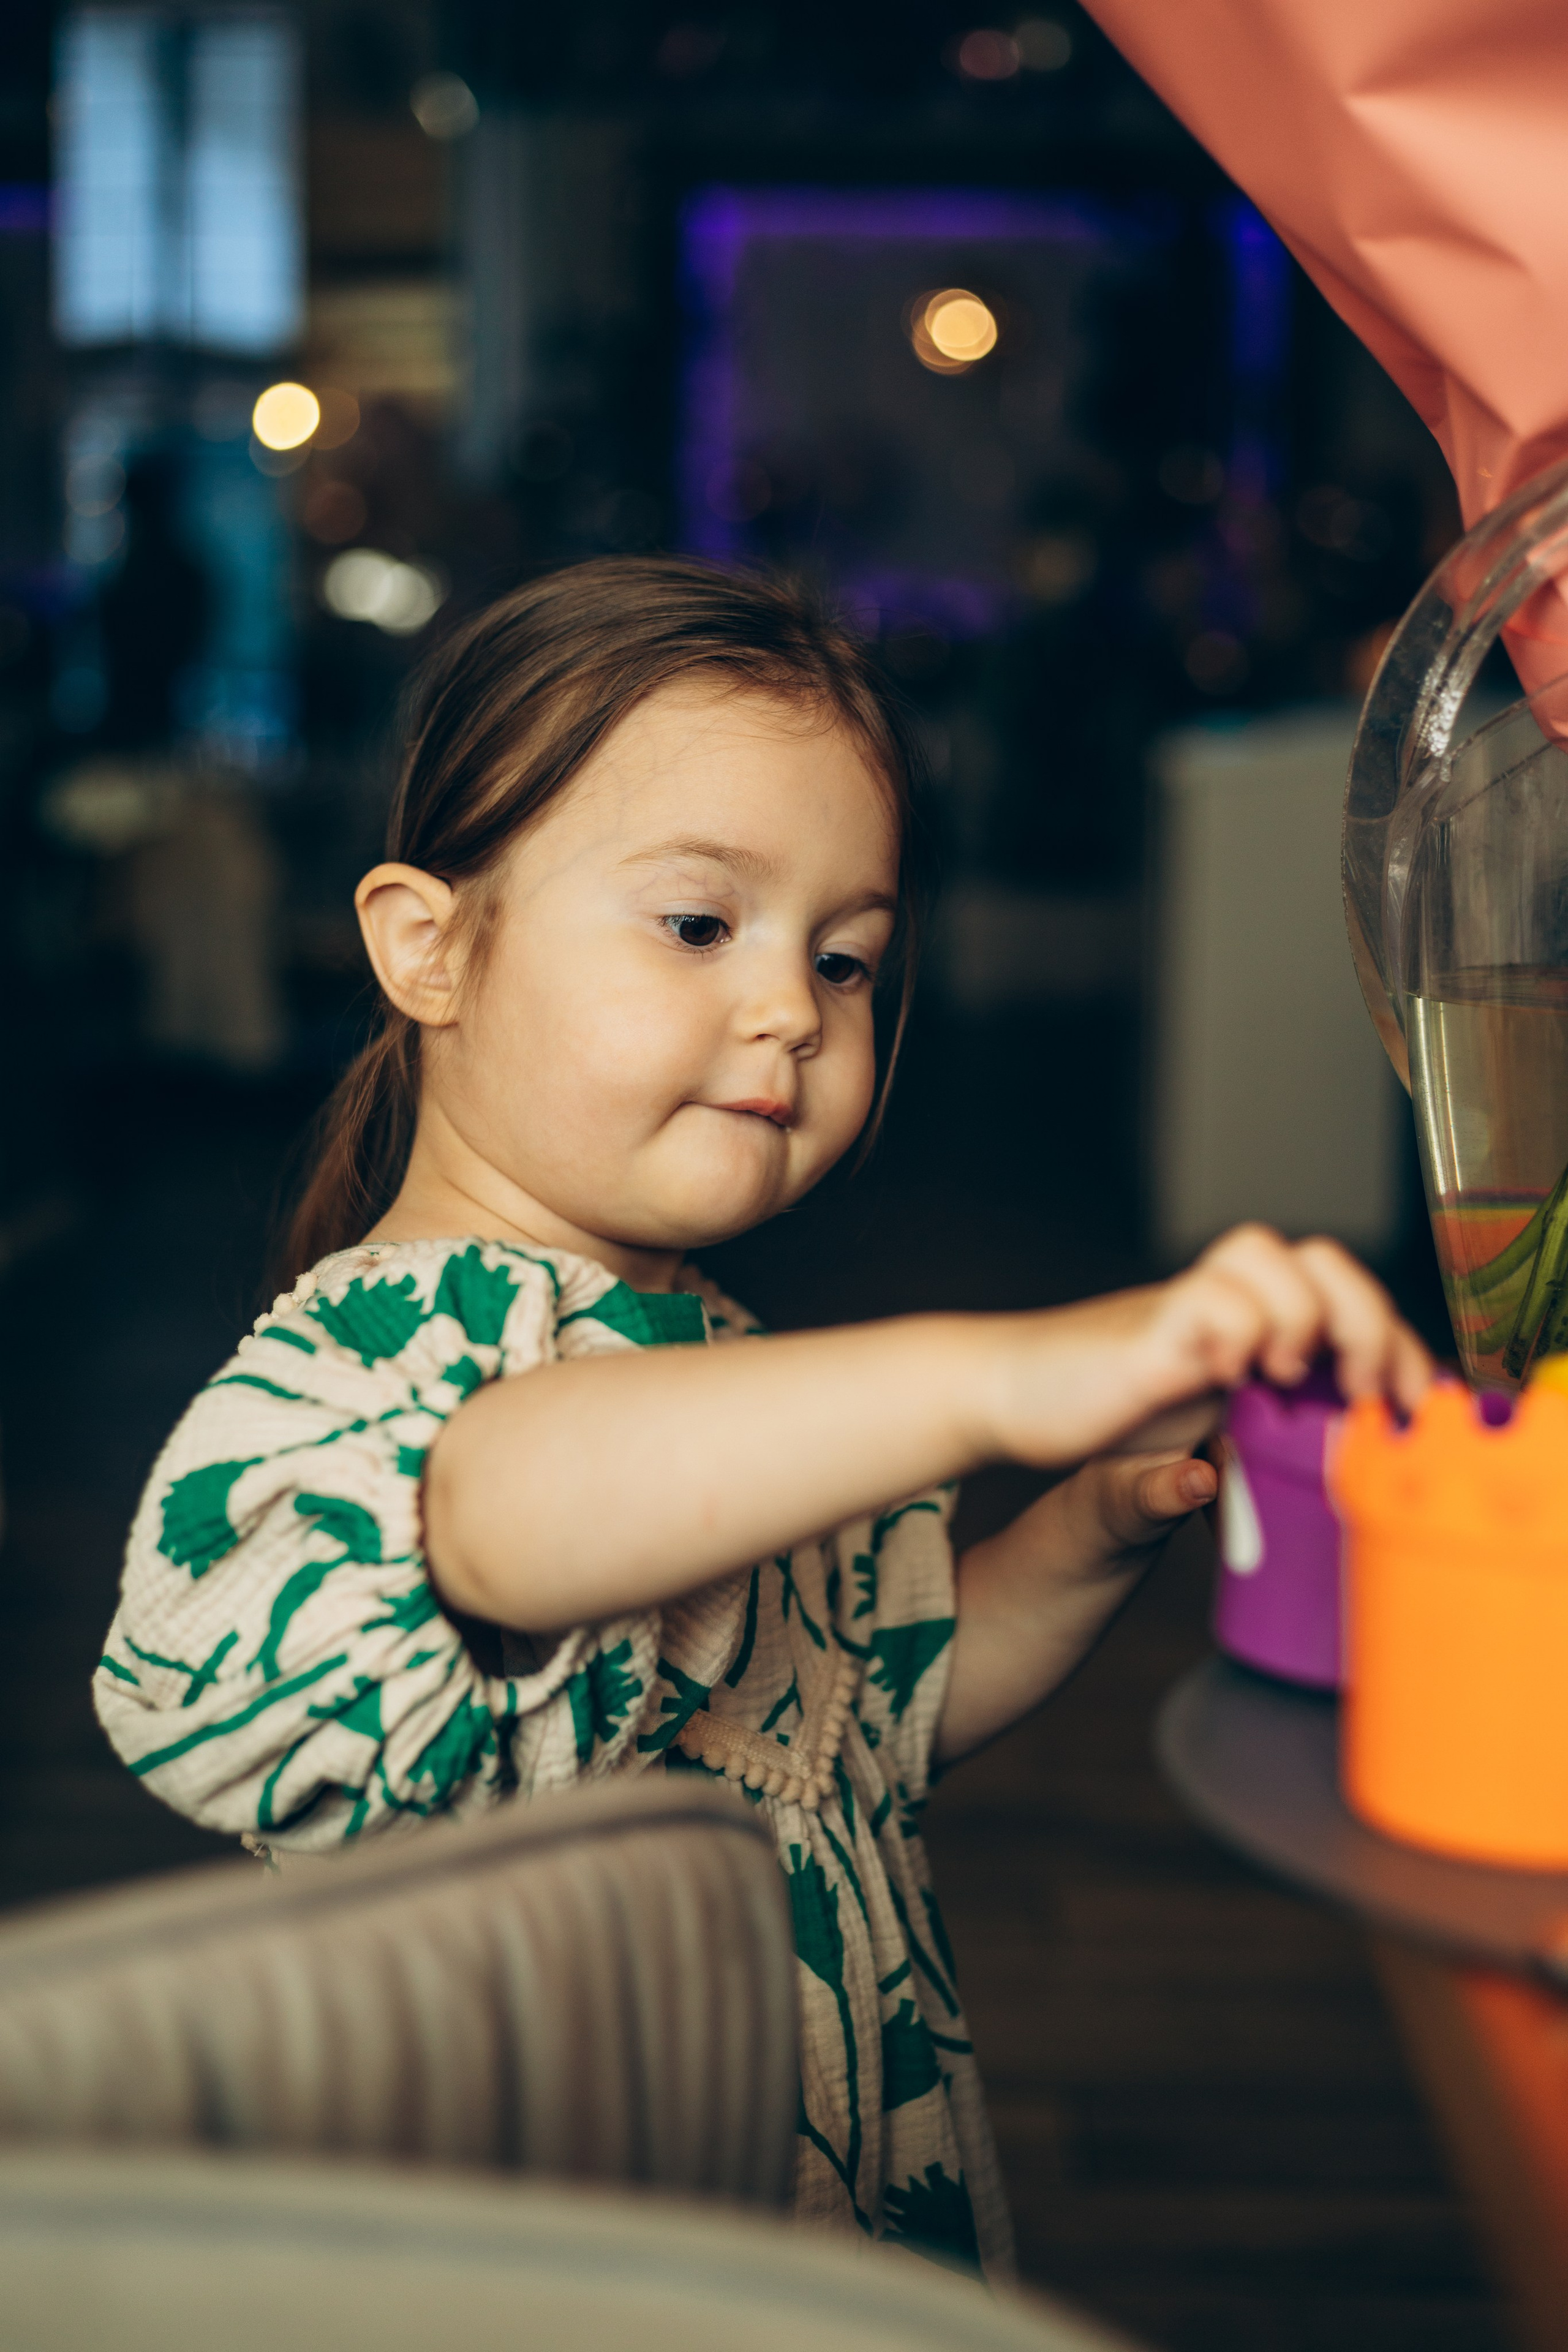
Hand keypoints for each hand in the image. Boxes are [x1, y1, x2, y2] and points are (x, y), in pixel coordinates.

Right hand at [983, 1224, 1430, 1469]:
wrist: (1009, 1397)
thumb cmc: (1097, 1418)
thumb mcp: (1192, 1451)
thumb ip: (1245, 1463)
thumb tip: (1305, 1500)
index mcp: (1250, 1330)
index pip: (1346, 1302)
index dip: (1394, 1340)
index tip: (1410, 1401)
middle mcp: (1227, 1308)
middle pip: (1323, 1260)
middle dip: (1367, 1322)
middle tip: (1361, 1390)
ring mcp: (1189, 1310)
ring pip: (1272, 1257)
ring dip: (1302, 1316)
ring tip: (1286, 1375)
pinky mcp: (1150, 1327)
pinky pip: (1213, 1299)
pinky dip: (1235, 1333)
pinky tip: (1226, 1380)